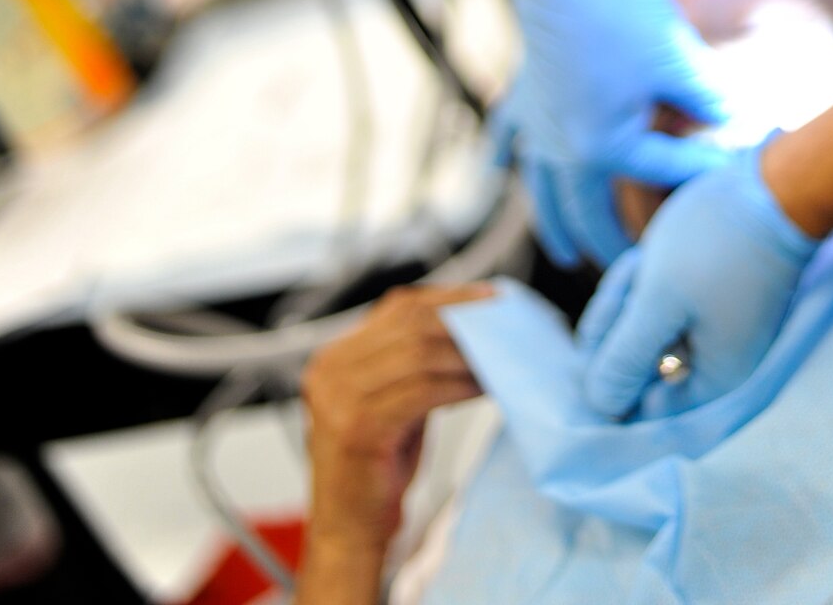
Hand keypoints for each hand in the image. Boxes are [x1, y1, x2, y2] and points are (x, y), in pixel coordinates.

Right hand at [301, 283, 489, 554]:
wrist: (348, 533)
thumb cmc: (376, 469)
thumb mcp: (392, 401)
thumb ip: (414, 362)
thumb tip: (468, 325)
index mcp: (334, 356)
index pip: (398, 306)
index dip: (448, 298)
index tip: (488, 298)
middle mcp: (330, 369)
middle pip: (411, 324)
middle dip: (463, 322)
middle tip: (502, 325)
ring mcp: (339, 397)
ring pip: (420, 353)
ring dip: (468, 355)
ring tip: (499, 359)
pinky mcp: (359, 426)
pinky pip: (424, 390)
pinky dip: (460, 384)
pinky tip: (484, 387)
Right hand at [500, 0, 729, 266]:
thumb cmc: (623, 11)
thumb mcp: (679, 58)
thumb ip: (708, 100)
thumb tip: (735, 123)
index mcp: (600, 147)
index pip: (660, 172)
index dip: (701, 168)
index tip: (732, 173)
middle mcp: (558, 147)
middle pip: (587, 211)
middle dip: (611, 243)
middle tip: (632, 277)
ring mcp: (534, 122)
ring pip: (541, 190)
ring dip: (554, 223)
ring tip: (565, 254)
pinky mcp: (522, 91)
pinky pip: (506, 136)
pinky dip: (500, 159)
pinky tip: (495, 176)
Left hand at [578, 144, 815, 416]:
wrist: (777, 186)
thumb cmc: (718, 242)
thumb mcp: (659, 299)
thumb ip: (625, 358)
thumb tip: (600, 407)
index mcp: (713, 382)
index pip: (641, 409)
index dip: (609, 375)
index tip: (611, 324)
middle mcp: (716, 366)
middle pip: (636, 367)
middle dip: (620, 322)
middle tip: (635, 278)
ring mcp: (714, 332)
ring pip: (641, 331)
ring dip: (630, 297)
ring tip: (645, 260)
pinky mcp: (709, 301)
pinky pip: (659, 306)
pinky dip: (646, 282)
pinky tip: (649, 254)